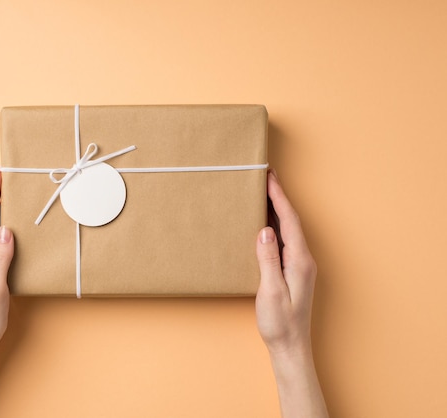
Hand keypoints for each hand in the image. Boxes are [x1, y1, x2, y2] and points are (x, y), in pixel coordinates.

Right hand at [256, 169, 316, 355]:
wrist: (291, 346)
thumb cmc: (280, 323)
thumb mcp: (271, 291)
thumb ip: (268, 259)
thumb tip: (265, 230)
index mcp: (300, 261)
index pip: (290, 221)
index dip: (279, 197)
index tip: (269, 177)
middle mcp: (303, 259)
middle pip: (291, 220)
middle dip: (279, 196)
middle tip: (266, 176)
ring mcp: (299, 265)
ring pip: (289, 229)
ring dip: (277, 209)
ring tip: (264, 192)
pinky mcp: (293, 271)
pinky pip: (285, 240)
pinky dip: (275, 225)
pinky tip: (265, 222)